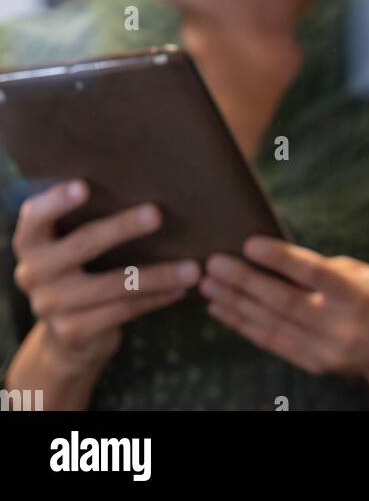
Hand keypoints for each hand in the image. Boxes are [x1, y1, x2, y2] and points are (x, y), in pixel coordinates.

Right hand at [11, 180, 200, 373]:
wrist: (66, 334)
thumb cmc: (81, 266)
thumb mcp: (71, 241)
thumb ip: (88, 216)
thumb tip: (147, 178)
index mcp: (30, 240)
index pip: (37, 215)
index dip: (58, 200)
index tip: (84, 186)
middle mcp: (33, 272)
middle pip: (82, 245)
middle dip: (122, 228)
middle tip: (157, 214)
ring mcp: (50, 306)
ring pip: (113, 286)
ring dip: (158, 275)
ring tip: (193, 268)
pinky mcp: (73, 332)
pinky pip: (123, 311)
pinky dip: (156, 299)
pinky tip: (181, 290)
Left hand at [201, 238, 368, 409]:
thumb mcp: (363, 273)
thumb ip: (323, 269)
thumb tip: (274, 258)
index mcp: (357, 294)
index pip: (314, 274)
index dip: (281, 258)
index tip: (250, 243)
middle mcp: (341, 325)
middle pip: (284, 302)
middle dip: (244, 281)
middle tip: (213, 262)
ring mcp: (326, 349)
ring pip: (272, 324)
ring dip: (235, 303)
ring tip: (207, 284)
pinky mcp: (314, 363)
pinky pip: (272, 342)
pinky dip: (244, 325)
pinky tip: (221, 309)